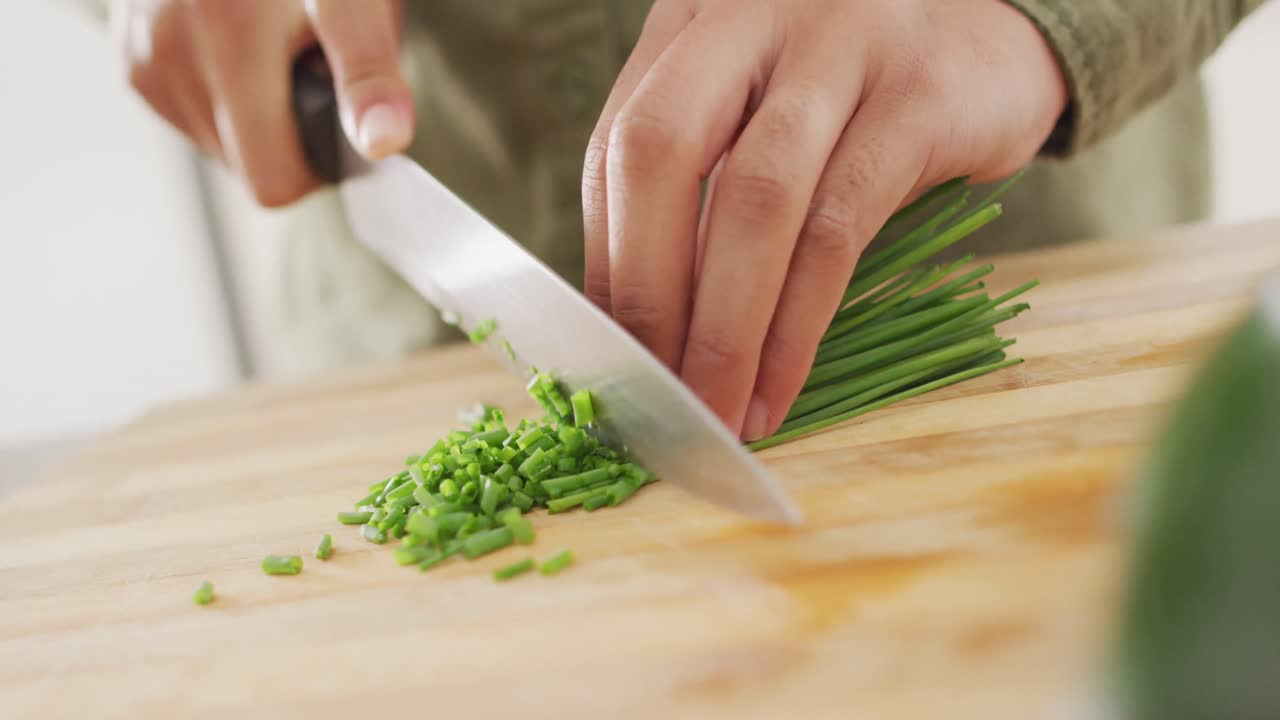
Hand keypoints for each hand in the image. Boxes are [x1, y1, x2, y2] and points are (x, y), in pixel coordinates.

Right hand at [115, 0, 412, 205]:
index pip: (275, 174)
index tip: (347, 139)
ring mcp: (147, 54)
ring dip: (258, 121)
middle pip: (250, 169)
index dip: (321, 170)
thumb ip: (369, 74)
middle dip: (293, 138)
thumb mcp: (359, 2)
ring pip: (222, 149)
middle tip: (316, 76)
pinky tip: (241, 52)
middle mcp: (176, 43)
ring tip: (274, 54)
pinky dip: (227, 103)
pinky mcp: (133, 61)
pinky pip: (196, 122)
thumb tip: (381, 141)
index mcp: (234, 29)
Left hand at [582, 0, 1066, 440]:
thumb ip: (702, 188)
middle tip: (652, 391)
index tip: (613, 354)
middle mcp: (753, 17)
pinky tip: (779, 384)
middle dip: (648, 291)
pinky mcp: (918, 96)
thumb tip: (640, 326)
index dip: (607, 262)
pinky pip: (840, 229)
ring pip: (755, 200)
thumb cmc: (859, 93)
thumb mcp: (762, 111)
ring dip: (724, 329)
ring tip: (716, 411)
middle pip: (660, 154)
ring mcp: (839, 46)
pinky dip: (797, 323)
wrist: (996, 33)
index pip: (617, 148)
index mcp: (695, 24)